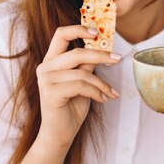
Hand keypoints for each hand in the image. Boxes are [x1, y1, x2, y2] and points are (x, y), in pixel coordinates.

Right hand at [35, 25, 120, 151]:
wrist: (60, 134)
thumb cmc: (72, 106)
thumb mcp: (82, 81)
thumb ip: (86, 65)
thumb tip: (103, 48)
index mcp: (51, 60)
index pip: (61, 34)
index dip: (79, 29)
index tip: (97, 31)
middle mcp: (45, 67)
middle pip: (77, 53)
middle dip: (101, 56)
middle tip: (118, 59)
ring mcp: (45, 80)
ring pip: (83, 73)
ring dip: (102, 84)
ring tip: (110, 92)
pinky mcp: (50, 93)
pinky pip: (81, 86)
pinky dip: (96, 92)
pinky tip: (103, 99)